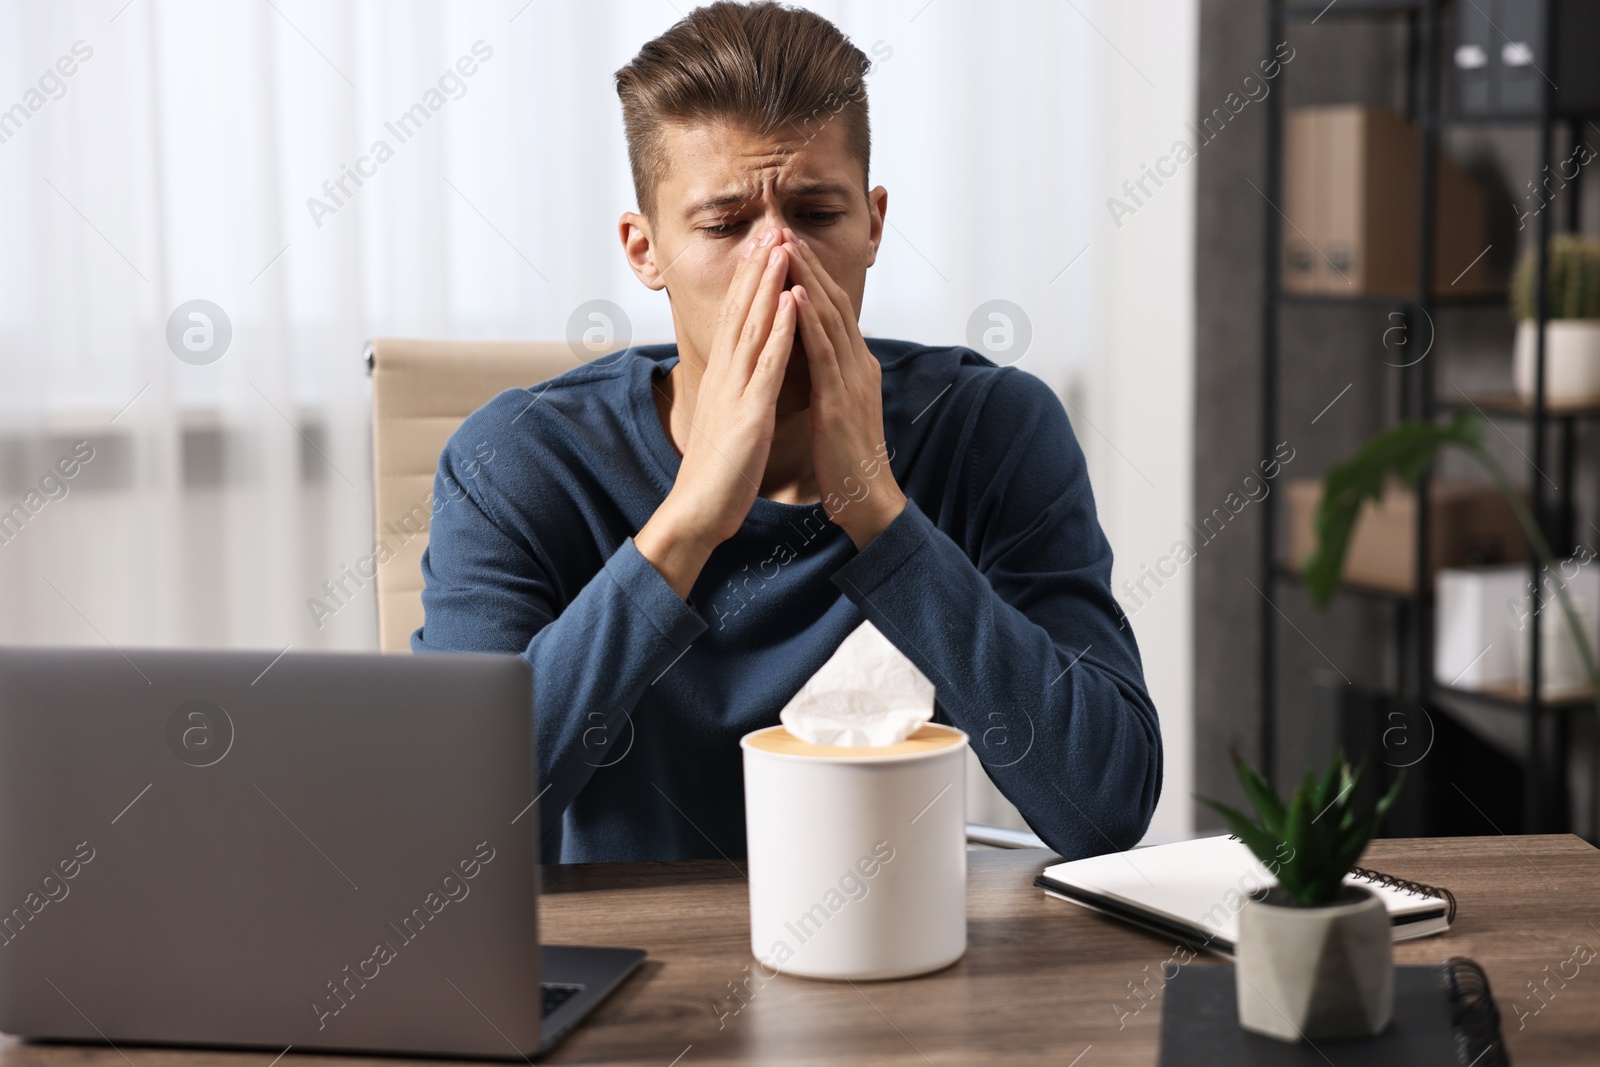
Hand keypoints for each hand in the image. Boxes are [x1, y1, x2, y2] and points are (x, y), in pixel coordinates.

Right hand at [635, 227, 798, 596]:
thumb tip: (748, 376)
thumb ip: (739, 392)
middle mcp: (725, 376)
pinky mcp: (747, 413)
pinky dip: (780, 330)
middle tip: (771, 228)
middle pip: (741, 311)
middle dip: (757, 269)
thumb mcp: (729, 420)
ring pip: (753, 326)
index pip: (736, 319)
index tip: (764, 248)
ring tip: (781, 247)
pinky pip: (767, 365)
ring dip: (768, 284)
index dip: (749, 281)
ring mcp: (735, 391)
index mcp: (723, 378)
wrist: (697, 512)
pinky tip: (791, 302)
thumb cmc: (718, 473)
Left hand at [782, 229, 906, 549]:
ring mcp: (852, 380)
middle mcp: (859, 364)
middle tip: (783, 230)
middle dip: (808, 265)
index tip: (787, 248)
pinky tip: (795, 296)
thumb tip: (818, 354)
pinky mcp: (841, 400)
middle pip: (833, 302)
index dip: (812, 276)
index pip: (833, 309)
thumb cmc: (847, 459)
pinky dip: (809, 321)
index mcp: (856, 366)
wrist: (867, 500)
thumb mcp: (839, 407)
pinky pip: (824, 352)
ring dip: (807, 279)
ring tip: (785, 248)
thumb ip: (830, 377)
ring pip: (829, 318)